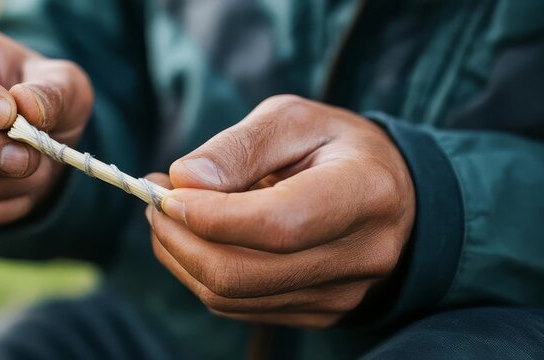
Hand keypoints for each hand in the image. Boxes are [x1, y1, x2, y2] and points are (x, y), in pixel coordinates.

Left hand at [145, 95, 414, 328]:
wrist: (388, 196)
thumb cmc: (335, 147)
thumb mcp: (293, 120)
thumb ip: (239, 147)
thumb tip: (183, 180)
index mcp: (365, 193)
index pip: (279, 224)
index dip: (212, 216)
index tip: (168, 194)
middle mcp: (361, 255)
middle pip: (244, 272)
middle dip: (180, 239)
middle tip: (155, 200)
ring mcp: (340, 294)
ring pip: (231, 295)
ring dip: (180, 257)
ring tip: (167, 214)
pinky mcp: (317, 314)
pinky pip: (237, 305)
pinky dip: (199, 273)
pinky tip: (193, 238)